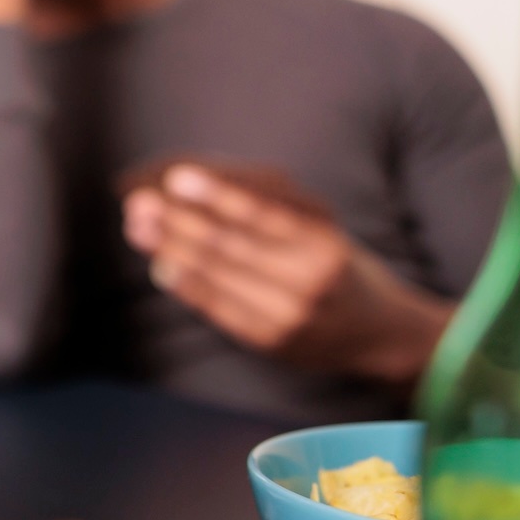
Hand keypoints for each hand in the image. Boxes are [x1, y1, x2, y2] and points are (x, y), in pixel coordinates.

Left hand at [123, 165, 453, 382]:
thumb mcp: (327, 231)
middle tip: (139, 201)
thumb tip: (209, 186)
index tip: (177, 178)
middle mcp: (308, 282)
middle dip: (178, 222)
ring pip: (218, 276)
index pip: (262, 215)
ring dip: (171, 249)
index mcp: (325, 245)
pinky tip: (162, 264)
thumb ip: (278, 212)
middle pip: (230, 246)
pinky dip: (187, 285)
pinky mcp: (270, 342)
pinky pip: (218, 309)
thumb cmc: (344, 268)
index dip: (216, 196)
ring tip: (138, 226)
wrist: (382, 335)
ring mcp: (287, 316)